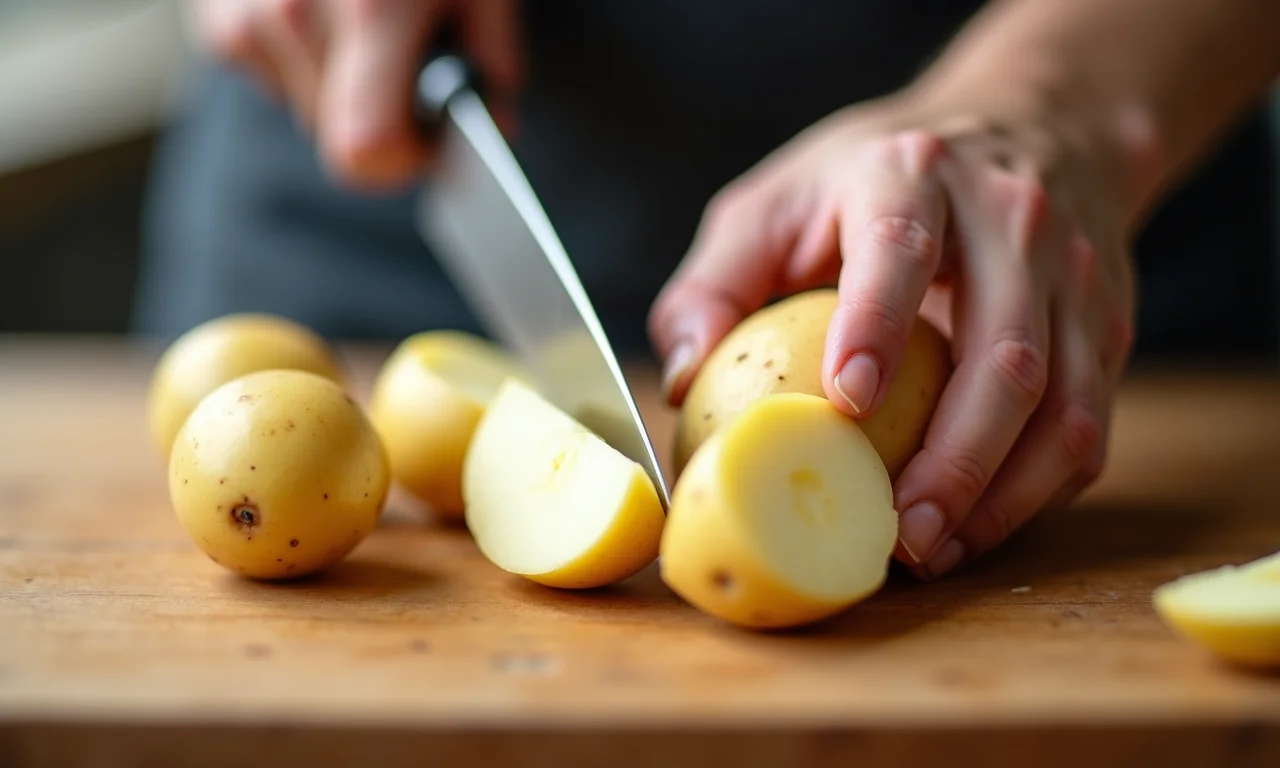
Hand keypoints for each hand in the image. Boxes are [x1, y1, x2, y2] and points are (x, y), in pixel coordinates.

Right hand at [190, 0, 522, 189]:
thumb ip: (490, 52)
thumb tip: (493, 116)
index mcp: (369, 12)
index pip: (365, 152)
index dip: (407, 160)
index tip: (430, 141)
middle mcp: (290, 15)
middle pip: (337, 138)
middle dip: (383, 115)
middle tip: (408, 58)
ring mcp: (242, 13)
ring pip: (303, 108)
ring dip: (342, 84)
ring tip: (365, 15)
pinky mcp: (212, 11)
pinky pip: (269, 72)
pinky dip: (303, 54)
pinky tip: (322, 4)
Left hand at [648, 89, 1139, 578]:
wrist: (1029, 124)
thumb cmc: (873, 180)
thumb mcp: (775, 201)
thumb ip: (714, 283)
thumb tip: (682, 380)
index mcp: (912, 174)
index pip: (900, 247)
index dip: (877, 325)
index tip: (846, 402)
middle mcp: (1010, 220)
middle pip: (1004, 349)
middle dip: (955, 458)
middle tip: (899, 532)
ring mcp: (1073, 275)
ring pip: (1063, 402)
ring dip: (1003, 494)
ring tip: (935, 551)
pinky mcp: (1107, 325)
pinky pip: (1087, 425)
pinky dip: (1037, 492)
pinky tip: (976, 527)